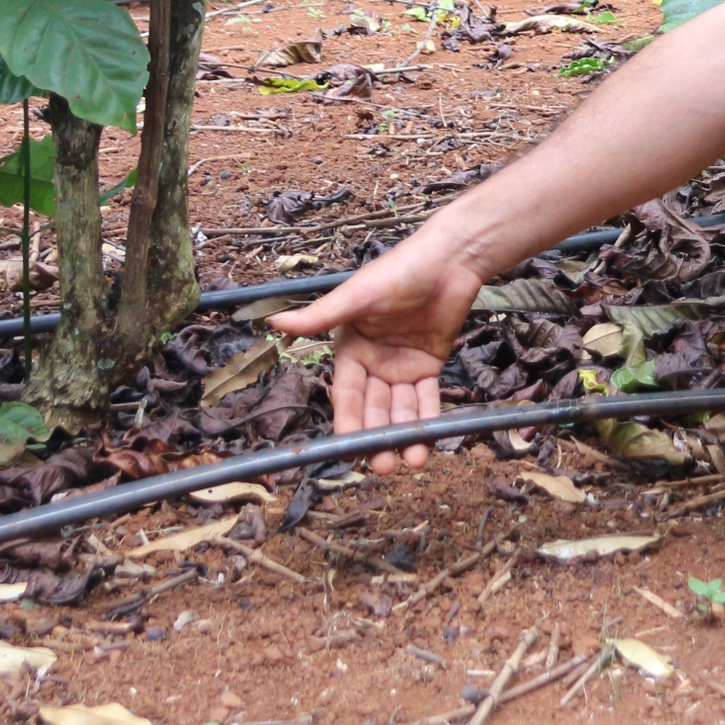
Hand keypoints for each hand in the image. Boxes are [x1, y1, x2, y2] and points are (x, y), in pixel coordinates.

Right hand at [268, 242, 481, 472]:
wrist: (449, 260)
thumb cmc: (398, 271)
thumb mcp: (357, 296)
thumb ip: (320, 317)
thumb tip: (274, 322)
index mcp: (351, 348)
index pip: (347, 393)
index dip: (348, 421)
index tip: (351, 449)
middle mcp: (374, 362)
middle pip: (374, 407)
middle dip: (378, 436)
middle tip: (384, 465)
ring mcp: (402, 365)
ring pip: (400, 408)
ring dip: (404, 435)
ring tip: (411, 460)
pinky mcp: (429, 364)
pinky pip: (427, 398)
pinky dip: (427, 419)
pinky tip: (429, 441)